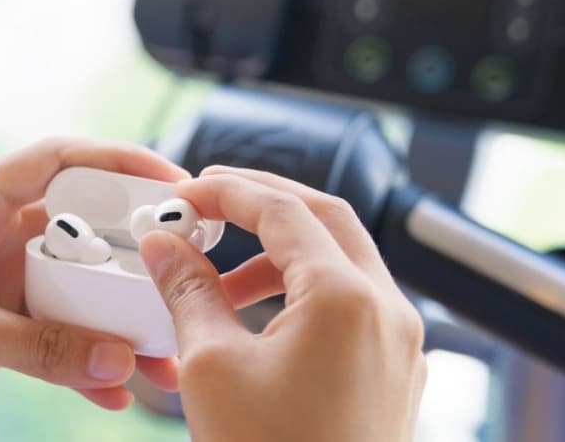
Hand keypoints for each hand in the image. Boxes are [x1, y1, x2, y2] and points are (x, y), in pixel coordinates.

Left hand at [0, 138, 183, 440]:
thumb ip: (36, 341)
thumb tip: (118, 354)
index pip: (58, 160)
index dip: (120, 163)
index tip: (174, 187)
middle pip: (78, 234)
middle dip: (129, 262)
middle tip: (177, 286)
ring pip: (70, 295)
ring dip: (111, 324)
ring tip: (156, 356)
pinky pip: (50, 341)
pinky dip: (81, 363)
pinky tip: (111, 389)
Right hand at [139, 167, 425, 441]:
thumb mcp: (210, 364)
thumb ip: (187, 289)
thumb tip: (163, 245)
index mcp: (345, 299)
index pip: (283, 210)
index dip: (227, 192)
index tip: (185, 193)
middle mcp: (388, 311)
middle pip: (326, 218)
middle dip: (263, 204)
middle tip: (210, 202)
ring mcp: (400, 343)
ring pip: (342, 260)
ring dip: (281, 253)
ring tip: (222, 281)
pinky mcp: (395, 371)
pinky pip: (353, 303)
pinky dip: (306, 290)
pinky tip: (260, 317)